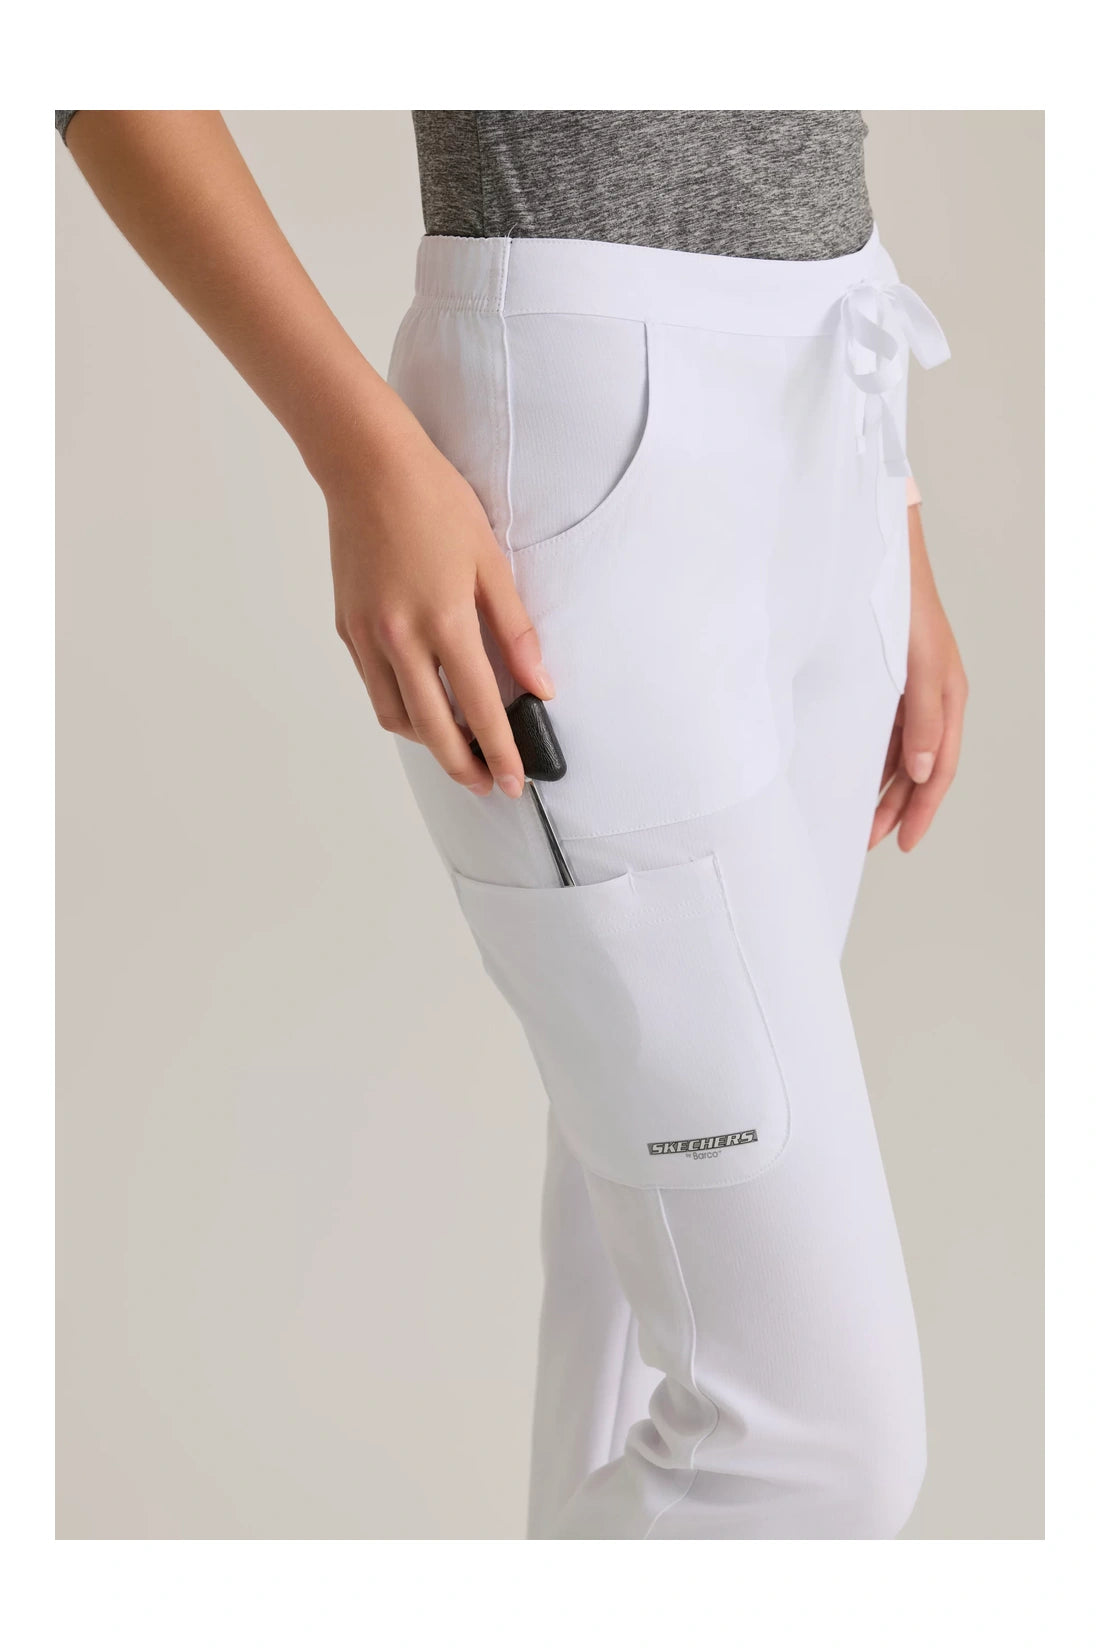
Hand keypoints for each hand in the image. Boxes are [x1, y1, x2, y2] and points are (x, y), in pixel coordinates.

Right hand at [327, 419, 552, 798]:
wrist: (366, 466)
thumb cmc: (435, 502)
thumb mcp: (491, 562)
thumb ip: (516, 631)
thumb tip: (540, 686)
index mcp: (443, 621)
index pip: (480, 708)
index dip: (501, 752)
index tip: (516, 782)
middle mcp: (398, 637)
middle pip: (432, 730)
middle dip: (463, 766)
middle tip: (488, 784)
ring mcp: (367, 636)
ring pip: (396, 716)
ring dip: (429, 740)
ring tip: (460, 744)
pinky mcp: (347, 628)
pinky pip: (375, 687)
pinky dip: (401, 707)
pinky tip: (425, 702)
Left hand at [870, 504, 967, 851]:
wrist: (880, 558)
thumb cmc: (904, 605)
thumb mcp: (918, 667)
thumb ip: (922, 721)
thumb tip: (921, 774)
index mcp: (948, 697)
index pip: (939, 768)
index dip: (922, 809)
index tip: (904, 842)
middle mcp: (931, 699)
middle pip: (918, 769)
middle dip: (897, 808)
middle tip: (869, 841)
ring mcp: (908, 691)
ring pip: (899, 754)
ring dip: (882, 788)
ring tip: (858, 820)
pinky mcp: (885, 681)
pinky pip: (883, 733)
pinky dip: (872, 759)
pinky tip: (854, 775)